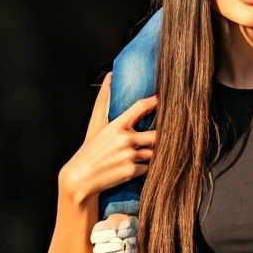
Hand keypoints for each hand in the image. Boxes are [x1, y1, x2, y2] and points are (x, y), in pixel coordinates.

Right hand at [60, 85, 157, 202]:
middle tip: (171, 133)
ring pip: (154, 151)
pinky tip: (139, 164)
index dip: (154, 102)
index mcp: (117, 125)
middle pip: (156, 134)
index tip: (162, 99)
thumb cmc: (90, 148)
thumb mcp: (96, 124)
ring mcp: (129, 155)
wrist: (81, 176)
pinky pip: (148, 166)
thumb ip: (104, 100)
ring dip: (155, 151)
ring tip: (155, 150)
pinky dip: (147, 165)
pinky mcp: (132, 171)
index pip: (140, 107)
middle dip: (163, 135)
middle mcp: (125, 139)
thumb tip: (110, 76)